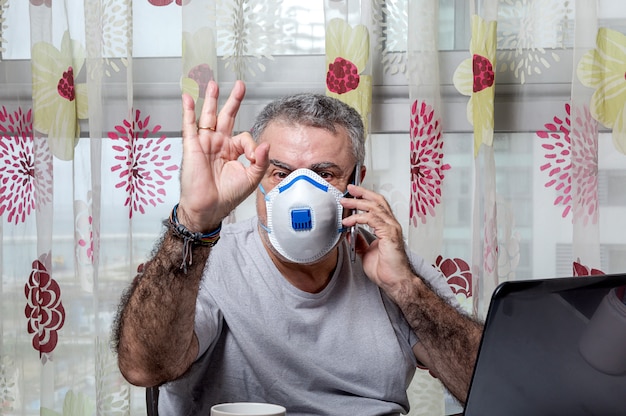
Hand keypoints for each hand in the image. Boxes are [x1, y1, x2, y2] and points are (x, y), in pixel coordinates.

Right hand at [178, 80, 269, 231]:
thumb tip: (267, 144)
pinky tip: (188, 98)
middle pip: (226, 117)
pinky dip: (188, 111)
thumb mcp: (251, 178)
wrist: (208, 208)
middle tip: (239, 85)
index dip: (251, 145)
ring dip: (210, 100)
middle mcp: (219, 145)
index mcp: (232, 152)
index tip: (253, 157)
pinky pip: (190, 125)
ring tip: (213, 84)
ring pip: (208, 117)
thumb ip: (261, 161)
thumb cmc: (227, 196)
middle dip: (233, 101)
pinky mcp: (192, 147)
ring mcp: (205, 144)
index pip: (244, 136)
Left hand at [341, 185, 413, 293]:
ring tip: (345, 202)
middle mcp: (391, 225)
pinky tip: (349, 221)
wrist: (394, 281)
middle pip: (377, 201)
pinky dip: (358, 218)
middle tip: (349, 189)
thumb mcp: (367, 252)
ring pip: (374, 207)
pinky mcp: (389, 234)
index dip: (366, 196)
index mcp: (387, 227)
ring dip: (357, 203)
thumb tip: (350, 234)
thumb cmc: (386, 270)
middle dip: (362, 193)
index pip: (378, 205)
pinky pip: (372, 219)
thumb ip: (360, 241)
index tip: (353, 192)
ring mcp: (391, 228)